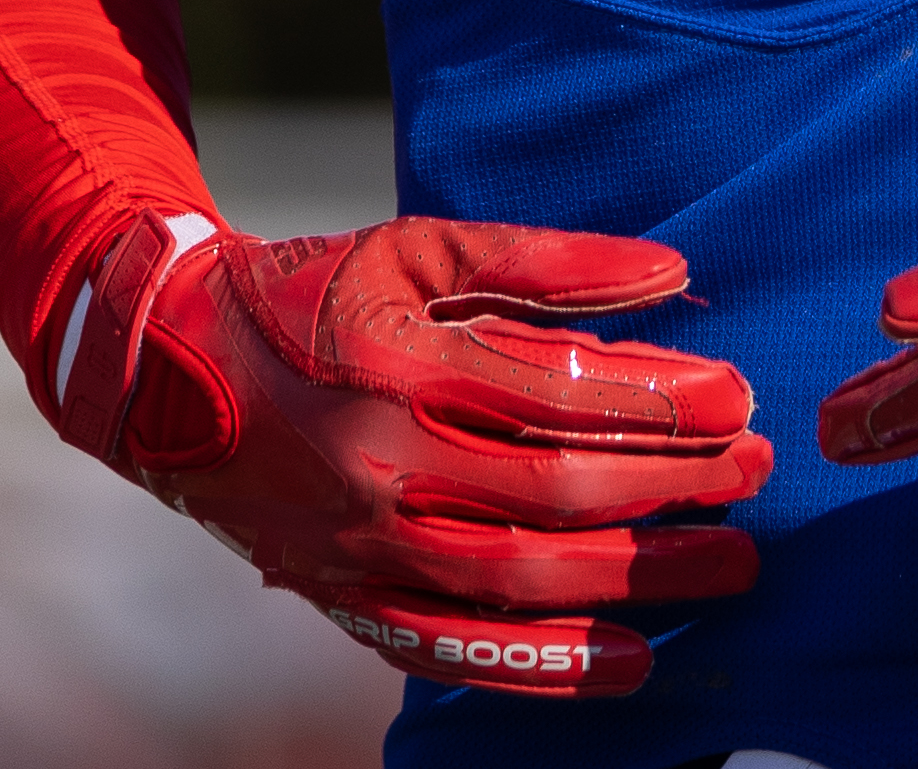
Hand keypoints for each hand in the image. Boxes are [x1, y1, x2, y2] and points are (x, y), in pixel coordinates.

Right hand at [51, 213, 770, 696]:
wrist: (160, 373)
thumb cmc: (309, 297)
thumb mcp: (415, 250)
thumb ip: (544, 258)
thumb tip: (674, 272)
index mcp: (397, 370)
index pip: (557, 394)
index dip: (660, 400)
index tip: (741, 396)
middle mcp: (377, 468)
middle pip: (554, 495)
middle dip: (672, 488)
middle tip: (758, 472)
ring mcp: (359, 547)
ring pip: (518, 582)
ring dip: (638, 579)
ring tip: (731, 563)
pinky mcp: (344, 601)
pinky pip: (455, 650)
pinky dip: (548, 668)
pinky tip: (632, 661)